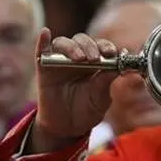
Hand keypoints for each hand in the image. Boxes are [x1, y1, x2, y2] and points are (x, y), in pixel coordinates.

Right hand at [31, 28, 117, 153]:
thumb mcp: (100, 99)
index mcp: (96, 63)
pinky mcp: (44, 69)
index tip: (112, 53)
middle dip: (90, 46)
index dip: (106, 46)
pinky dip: (42, 41)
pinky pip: (41, 52)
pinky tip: (45, 33)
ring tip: (79, 58)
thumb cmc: (87, 111)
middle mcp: (78, 58)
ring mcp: (60, 62)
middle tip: (94, 58)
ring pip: (63, 43)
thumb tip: (118, 67)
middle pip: (83, 40)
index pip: (101, 46)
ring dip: (72, 47)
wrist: (67, 128)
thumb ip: (106, 82)